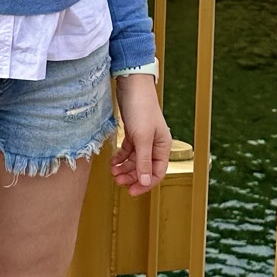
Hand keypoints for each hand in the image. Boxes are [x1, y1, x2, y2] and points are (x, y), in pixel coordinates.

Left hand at [110, 77, 170, 196]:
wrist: (131, 85)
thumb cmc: (141, 108)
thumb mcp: (142, 137)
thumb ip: (143, 161)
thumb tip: (145, 181)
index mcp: (163, 146)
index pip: (157, 172)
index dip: (145, 183)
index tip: (132, 191)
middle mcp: (155, 144)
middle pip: (144, 168)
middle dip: (131, 176)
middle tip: (118, 182)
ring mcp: (144, 138)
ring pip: (135, 160)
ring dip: (125, 168)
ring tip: (113, 172)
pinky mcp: (133, 132)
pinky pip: (128, 150)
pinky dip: (121, 157)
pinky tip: (113, 161)